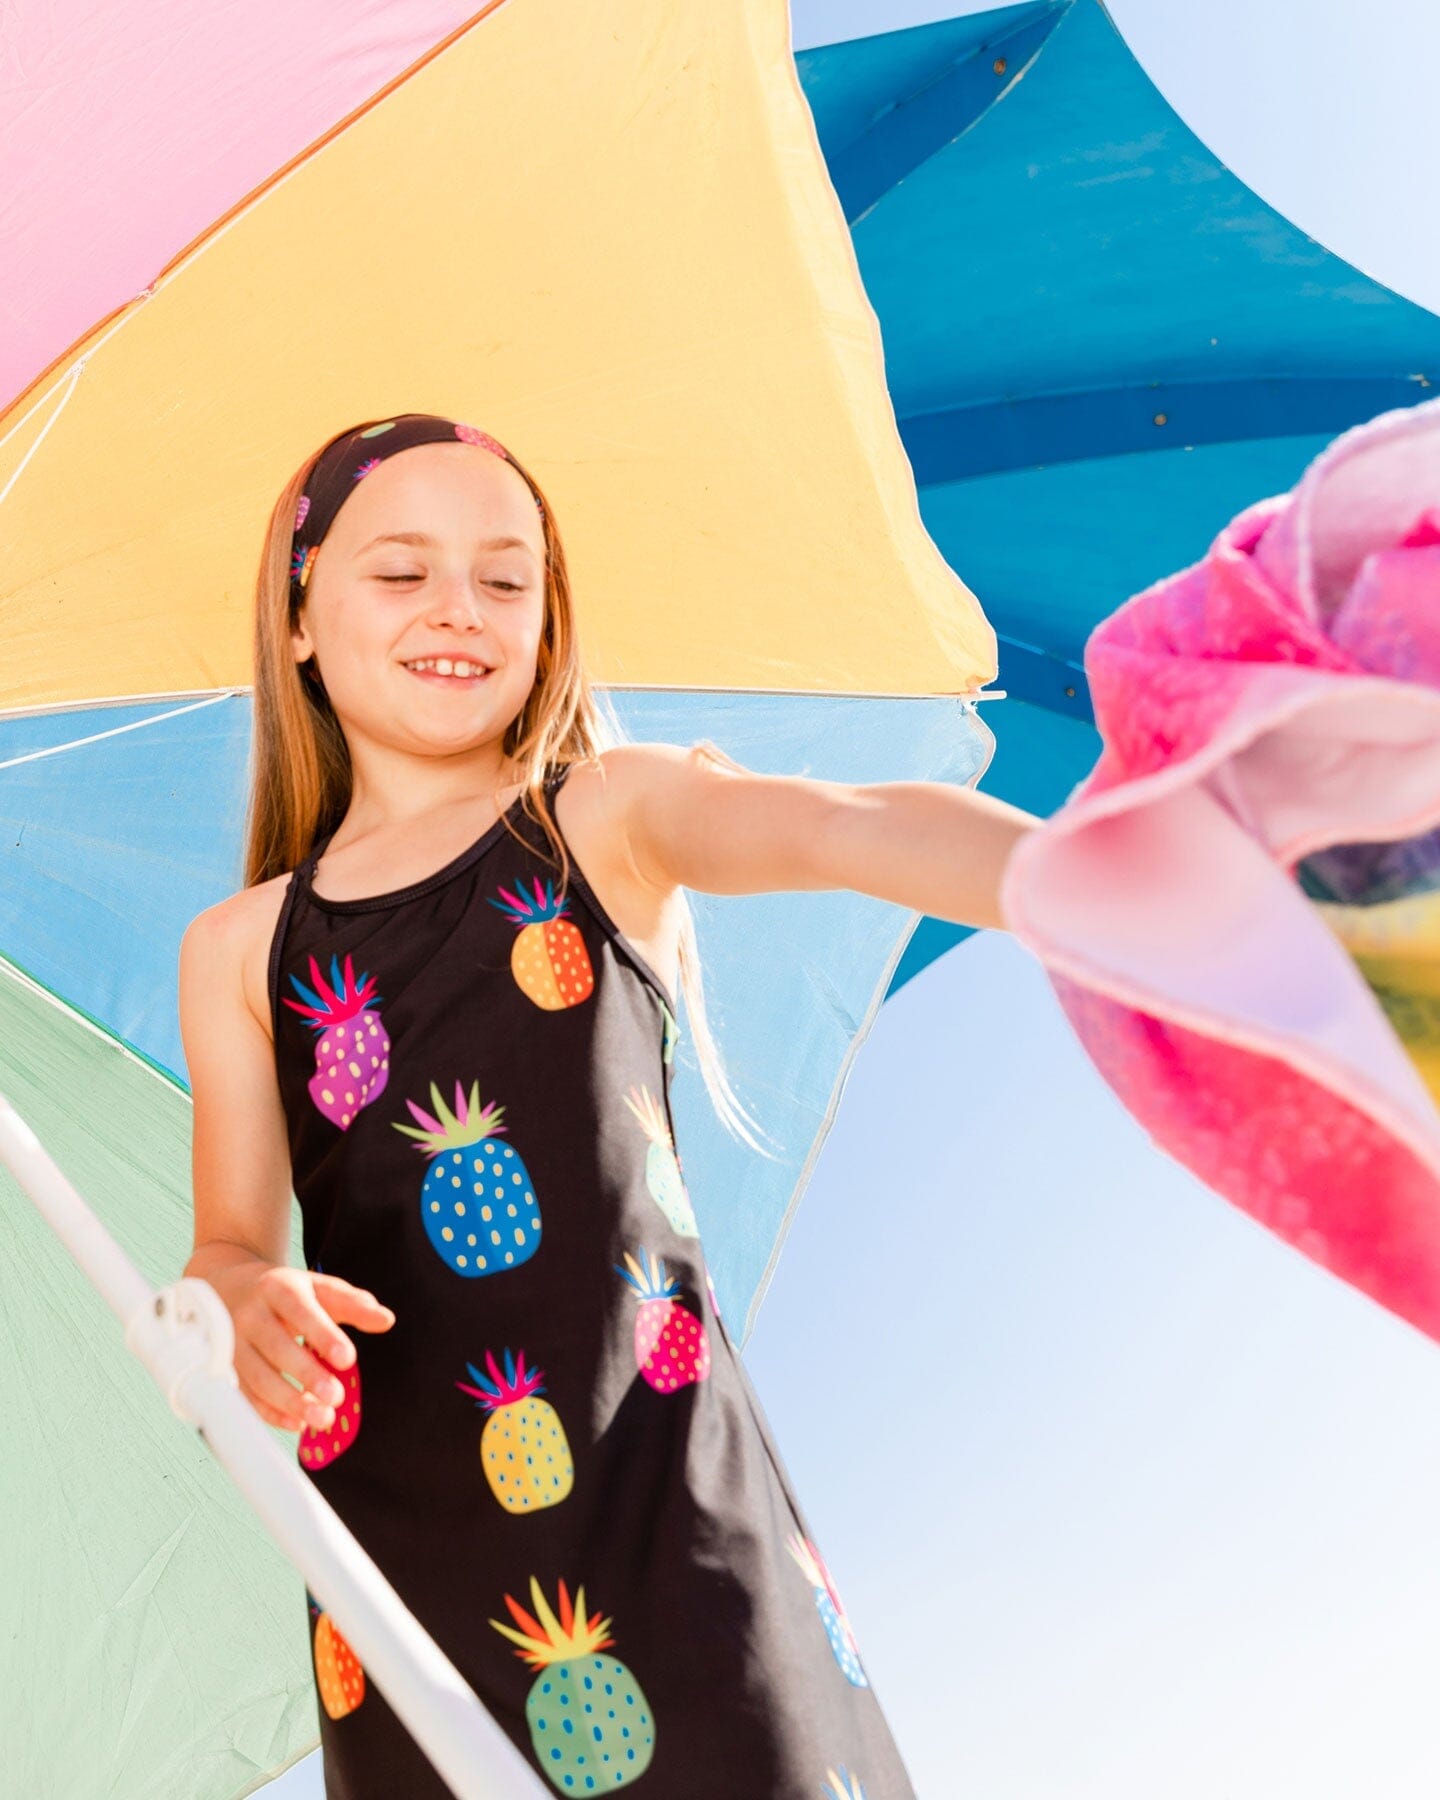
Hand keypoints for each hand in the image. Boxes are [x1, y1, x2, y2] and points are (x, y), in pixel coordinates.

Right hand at [206, 1259, 394, 1432]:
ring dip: (290, 1402)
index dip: (324, 1335)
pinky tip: (297, 1423)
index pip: (301, 1311)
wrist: (229, 1287)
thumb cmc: (286, 1292)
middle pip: (277, 1348)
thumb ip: (352, 1304)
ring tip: (323, 1418)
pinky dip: (270, 1413)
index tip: (348, 1358)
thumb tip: (386, 1320)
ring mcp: (233, 1343)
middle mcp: (251, 1315)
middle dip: (307, 1375)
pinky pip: (246, 1395)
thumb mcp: (318, 1287)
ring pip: (258, 1377)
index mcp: (278, 1288)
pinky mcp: (227, 1368)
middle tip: (337, 1397)